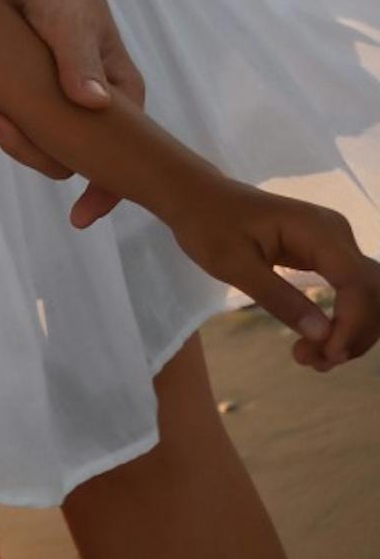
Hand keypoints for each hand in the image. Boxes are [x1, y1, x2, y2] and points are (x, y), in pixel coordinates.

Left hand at [0, 0, 143, 228]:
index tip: (79, 217)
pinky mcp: (26, 88)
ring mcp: (58, 99)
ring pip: (31, 137)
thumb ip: (80, 63)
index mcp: (119, 98)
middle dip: (24, 147)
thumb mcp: (73, 25)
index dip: (104, 190)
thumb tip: (94, 104)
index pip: (121, 159)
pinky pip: (9, 115)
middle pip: (64, 154)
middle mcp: (92, 106)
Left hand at [160, 180, 379, 370]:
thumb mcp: (232, 264)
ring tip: (313, 359)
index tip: (326, 355)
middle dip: (352, 334)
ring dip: (350, 332)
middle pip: (371, 293)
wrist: (196, 195)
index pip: (357, 283)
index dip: (351, 325)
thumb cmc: (208, 224)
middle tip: (314, 363)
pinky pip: (350, 291)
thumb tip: (322, 335)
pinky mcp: (327, 253)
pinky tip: (321, 341)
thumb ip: (277, 297)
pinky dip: (343, 320)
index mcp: (318, 231)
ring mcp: (336, 243)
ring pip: (366, 295)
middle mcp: (337, 234)